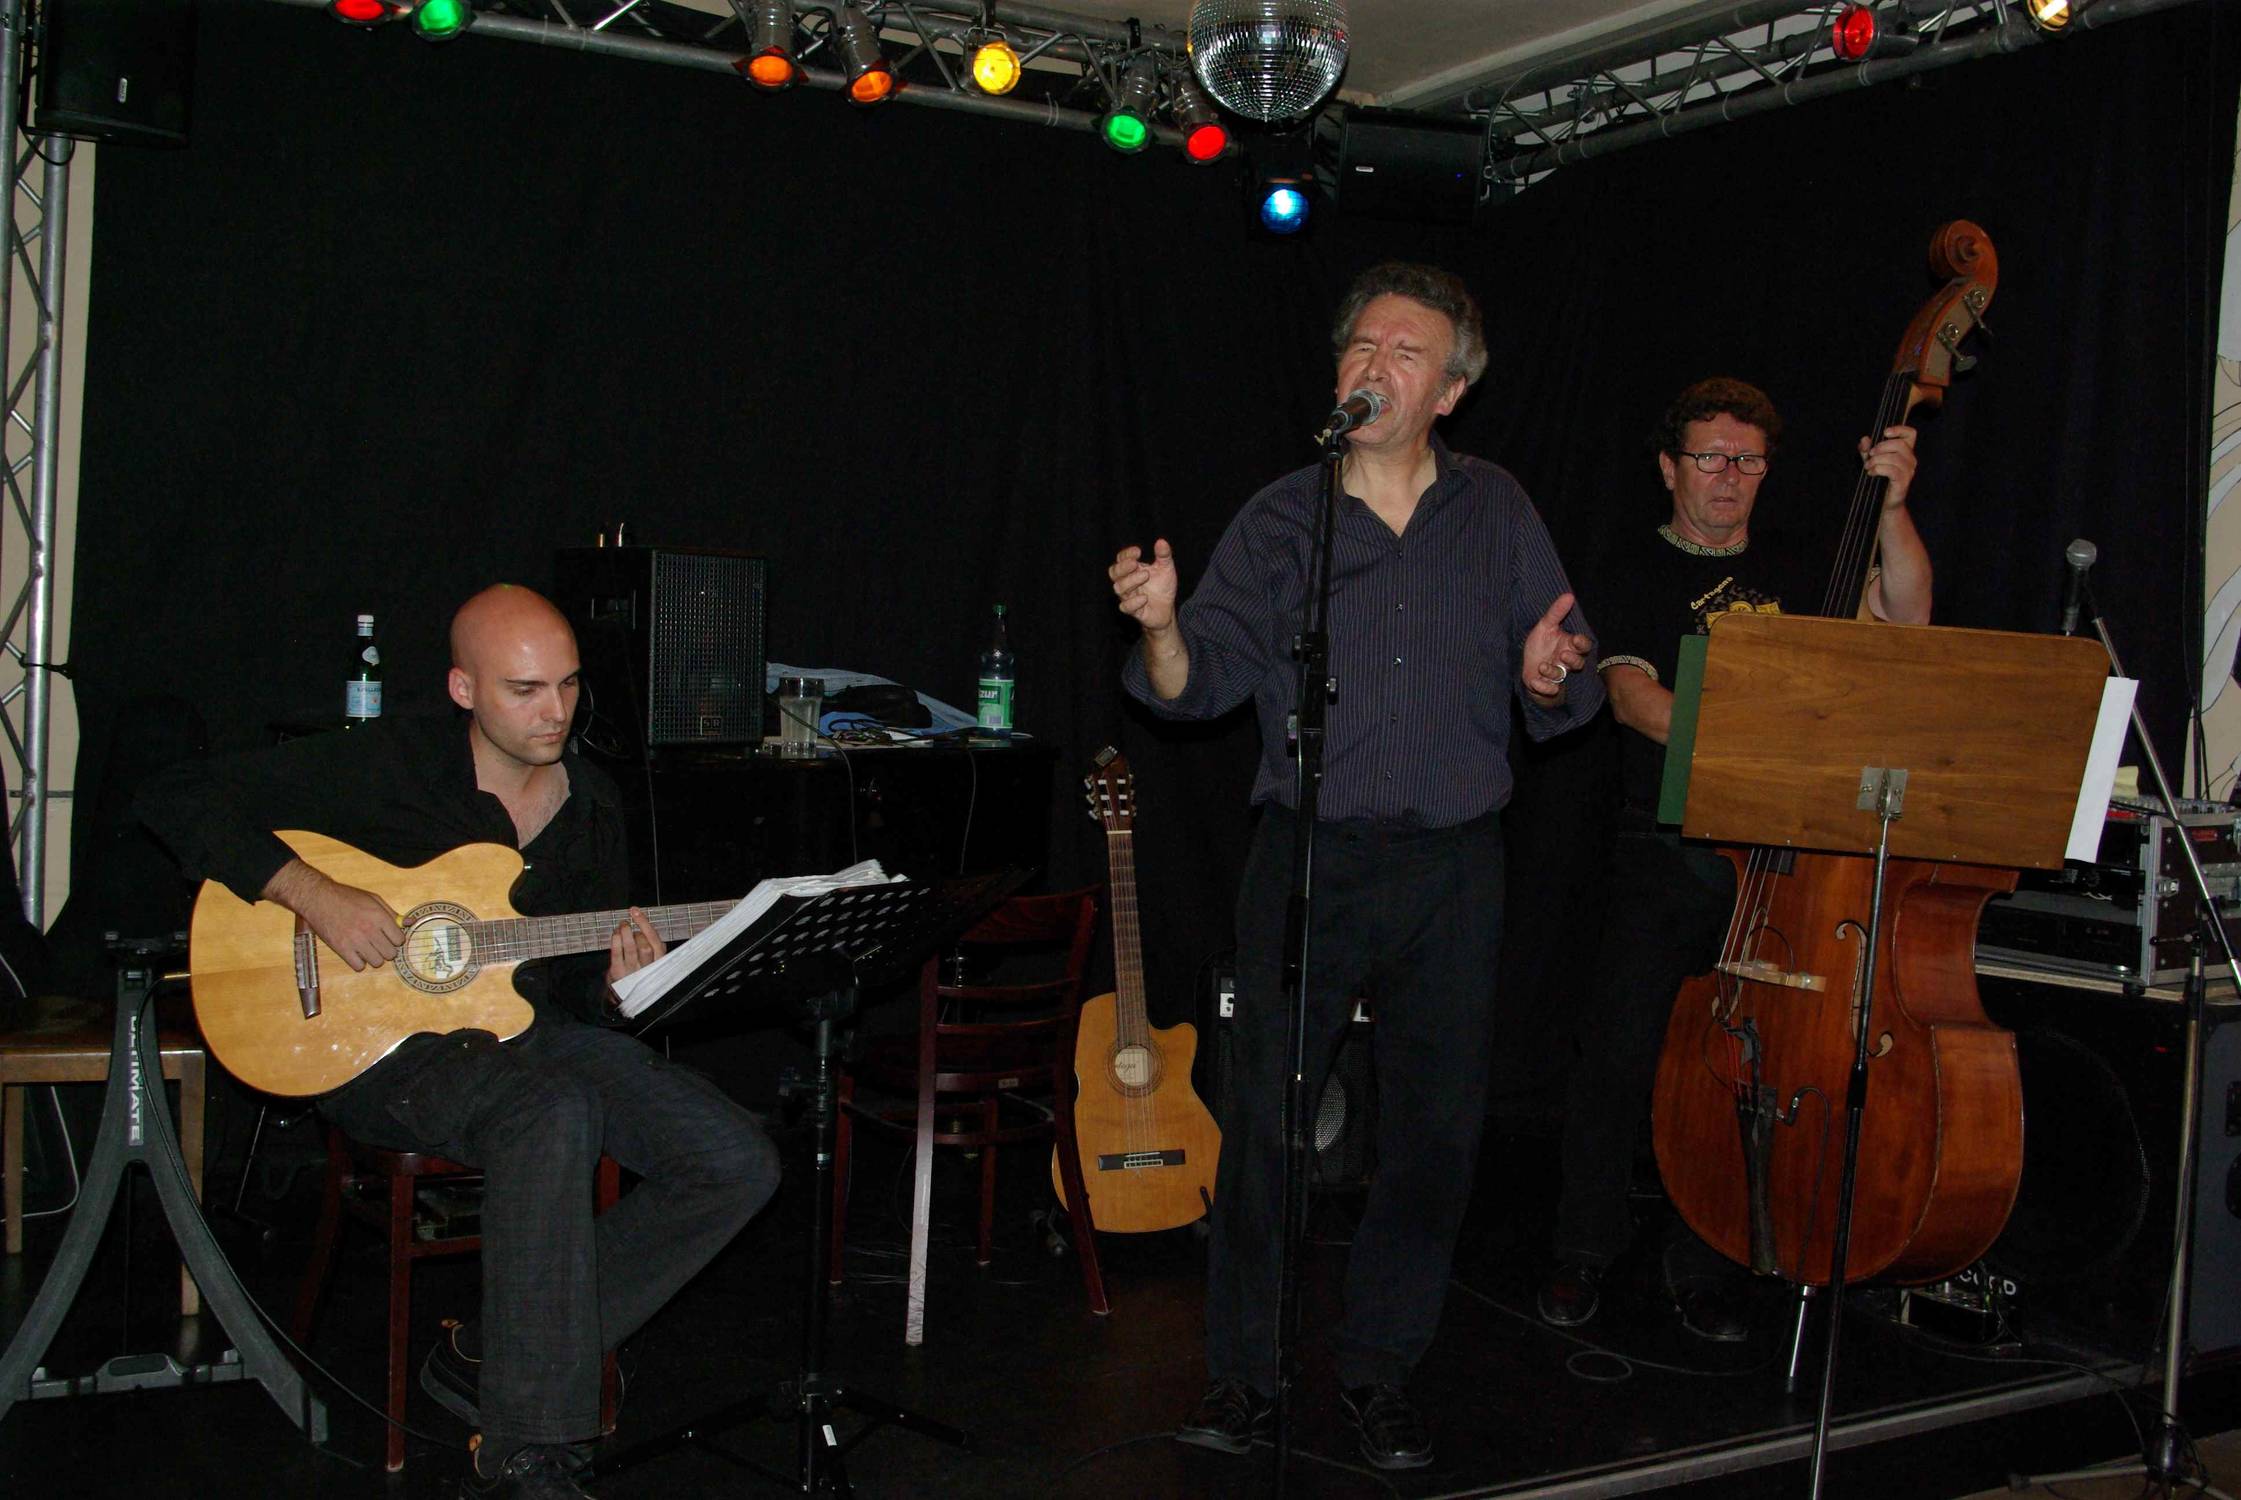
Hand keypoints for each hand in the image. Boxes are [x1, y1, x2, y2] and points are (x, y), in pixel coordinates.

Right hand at [265, 859, 402, 971]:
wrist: (318, 899)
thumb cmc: (347, 897)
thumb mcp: (373, 899)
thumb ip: (392, 913)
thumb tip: (411, 922)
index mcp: (379, 917)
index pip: (399, 940)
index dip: (396, 939)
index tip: (389, 937)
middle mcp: (369, 930)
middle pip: (390, 954)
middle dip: (387, 950)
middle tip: (379, 943)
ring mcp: (355, 941)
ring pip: (377, 962)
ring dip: (374, 957)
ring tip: (367, 948)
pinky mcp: (341, 949)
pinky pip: (359, 966)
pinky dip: (359, 962)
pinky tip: (356, 953)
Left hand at [607, 906, 664, 981]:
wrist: (624, 993)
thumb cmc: (638, 971)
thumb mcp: (651, 959)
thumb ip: (651, 944)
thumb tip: (641, 920)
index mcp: (658, 962)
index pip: (656, 942)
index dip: (645, 924)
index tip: (636, 912)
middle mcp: (647, 968)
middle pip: (646, 946)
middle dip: (636, 931)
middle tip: (629, 923)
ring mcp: (632, 972)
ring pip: (631, 949)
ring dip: (625, 933)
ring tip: (622, 924)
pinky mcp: (618, 974)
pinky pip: (617, 954)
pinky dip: (616, 941)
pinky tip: (615, 934)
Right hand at [1110, 540, 1178, 634]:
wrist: (1167, 609)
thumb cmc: (1163, 587)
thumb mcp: (1166, 568)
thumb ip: (1164, 555)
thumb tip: (1161, 541)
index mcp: (1132, 570)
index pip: (1121, 559)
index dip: (1126, 554)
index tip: (1138, 551)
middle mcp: (1127, 582)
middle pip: (1114, 573)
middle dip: (1122, 567)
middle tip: (1135, 563)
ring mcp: (1128, 596)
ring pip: (1119, 588)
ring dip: (1130, 581)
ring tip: (1146, 576)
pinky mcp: (1133, 611)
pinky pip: (1125, 607)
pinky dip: (1133, 602)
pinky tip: (1145, 598)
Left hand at [1521, 592, 1592, 701]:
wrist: (1526, 663)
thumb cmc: (1541, 644)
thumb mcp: (1545, 626)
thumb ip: (1556, 612)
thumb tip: (1569, 595)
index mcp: (1569, 646)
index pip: (1583, 646)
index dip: (1582, 643)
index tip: (1575, 639)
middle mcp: (1566, 661)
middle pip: (1579, 663)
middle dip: (1573, 660)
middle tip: (1563, 654)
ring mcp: (1558, 674)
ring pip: (1563, 676)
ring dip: (1554, 671)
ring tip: (1543, 666)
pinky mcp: (1547, 686)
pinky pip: (1550, 690)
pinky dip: (1544, 687)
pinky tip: (1536, 682)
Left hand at [1860, 424, 1918, 510]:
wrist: (1884, 503)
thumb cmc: (1879, 479)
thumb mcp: (1871, 461)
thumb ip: (1867, 449)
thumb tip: (1864, 439)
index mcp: (1905, 451)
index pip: (1910, 434)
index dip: (1899, 429)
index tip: (1884, 432)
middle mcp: (1910, 459)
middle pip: (1899, 444)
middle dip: (1881, 447)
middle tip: (1869, 455)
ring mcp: (1908, 471)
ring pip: (1894, 458)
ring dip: (1876, 460)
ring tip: (1868, 467)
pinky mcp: (1903, 482)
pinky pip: (1891, 470)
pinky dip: (1878, 469)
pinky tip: (1871, 473)